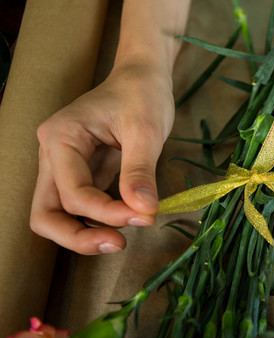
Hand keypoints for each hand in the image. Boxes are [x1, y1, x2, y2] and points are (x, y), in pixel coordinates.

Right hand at [30, 63, 174, 253]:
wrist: (143, 77)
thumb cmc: (142, 93)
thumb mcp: (145, 129)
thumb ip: (140, 171)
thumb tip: (145, 211)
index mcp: (60, 138)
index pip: (72, 193)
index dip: (106, 212)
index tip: (145, 216)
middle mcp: (53, 155)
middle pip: (46, 213)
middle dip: (78, 236)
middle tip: (117, 244)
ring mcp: (64, 166)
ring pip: (59, 214)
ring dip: (87, 232)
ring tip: (124, 237)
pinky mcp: (82, 173)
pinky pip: (81, 206)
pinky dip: (100, 219)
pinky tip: (127, 220)